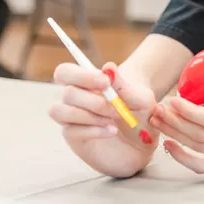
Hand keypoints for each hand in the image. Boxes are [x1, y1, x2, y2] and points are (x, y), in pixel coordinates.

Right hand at [50, 60, 158, 177]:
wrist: (143, 135)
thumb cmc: (139, 109)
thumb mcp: (138, 96)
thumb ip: (122, 84)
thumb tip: (108, 66)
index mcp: (86, 83)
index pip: (65, 72)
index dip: (81, 76)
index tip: (105, 82)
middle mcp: (74, 99)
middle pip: (67, 93)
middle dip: (93, 101)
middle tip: (115, 107)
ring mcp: (71, 118)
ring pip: (60, 112)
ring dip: (89, 116)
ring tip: (113, 119)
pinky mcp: (73, 137)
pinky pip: (70, 131)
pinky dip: (92, 130)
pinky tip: (111, 130)